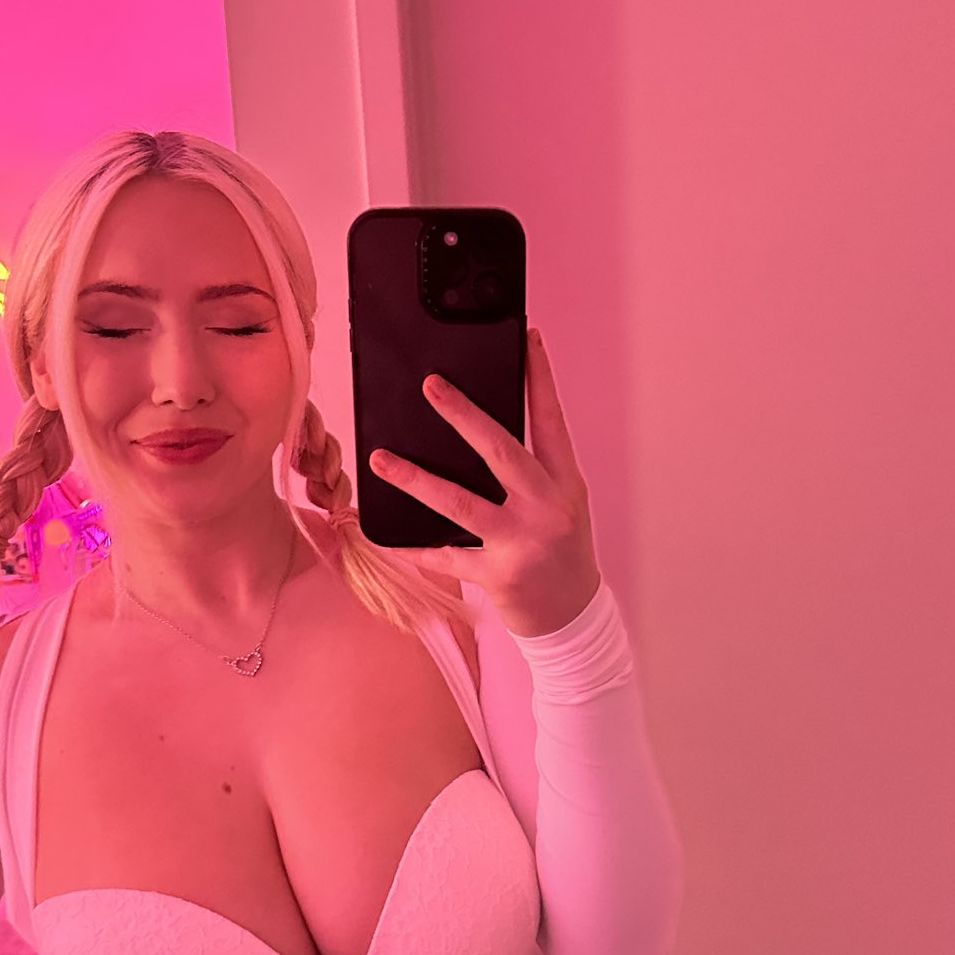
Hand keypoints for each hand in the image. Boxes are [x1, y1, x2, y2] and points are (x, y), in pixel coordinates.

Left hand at [369, 326, 602, 637]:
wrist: (573, 618)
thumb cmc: (561, 552)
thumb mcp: (560, 503)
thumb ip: (531, 469)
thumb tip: (479, 428)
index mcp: (564, 482)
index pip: (551, 420)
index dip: (540, 377)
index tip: (527, 336)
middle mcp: (546, 508)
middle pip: (501, 451)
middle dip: (463, 415)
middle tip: (430, 385)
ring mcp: (522, 542)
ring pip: (461, 503)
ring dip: (416, 479)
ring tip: (381, 459)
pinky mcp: (497, 575)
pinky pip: (446, 556)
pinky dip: (414, 546)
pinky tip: (383, 535)